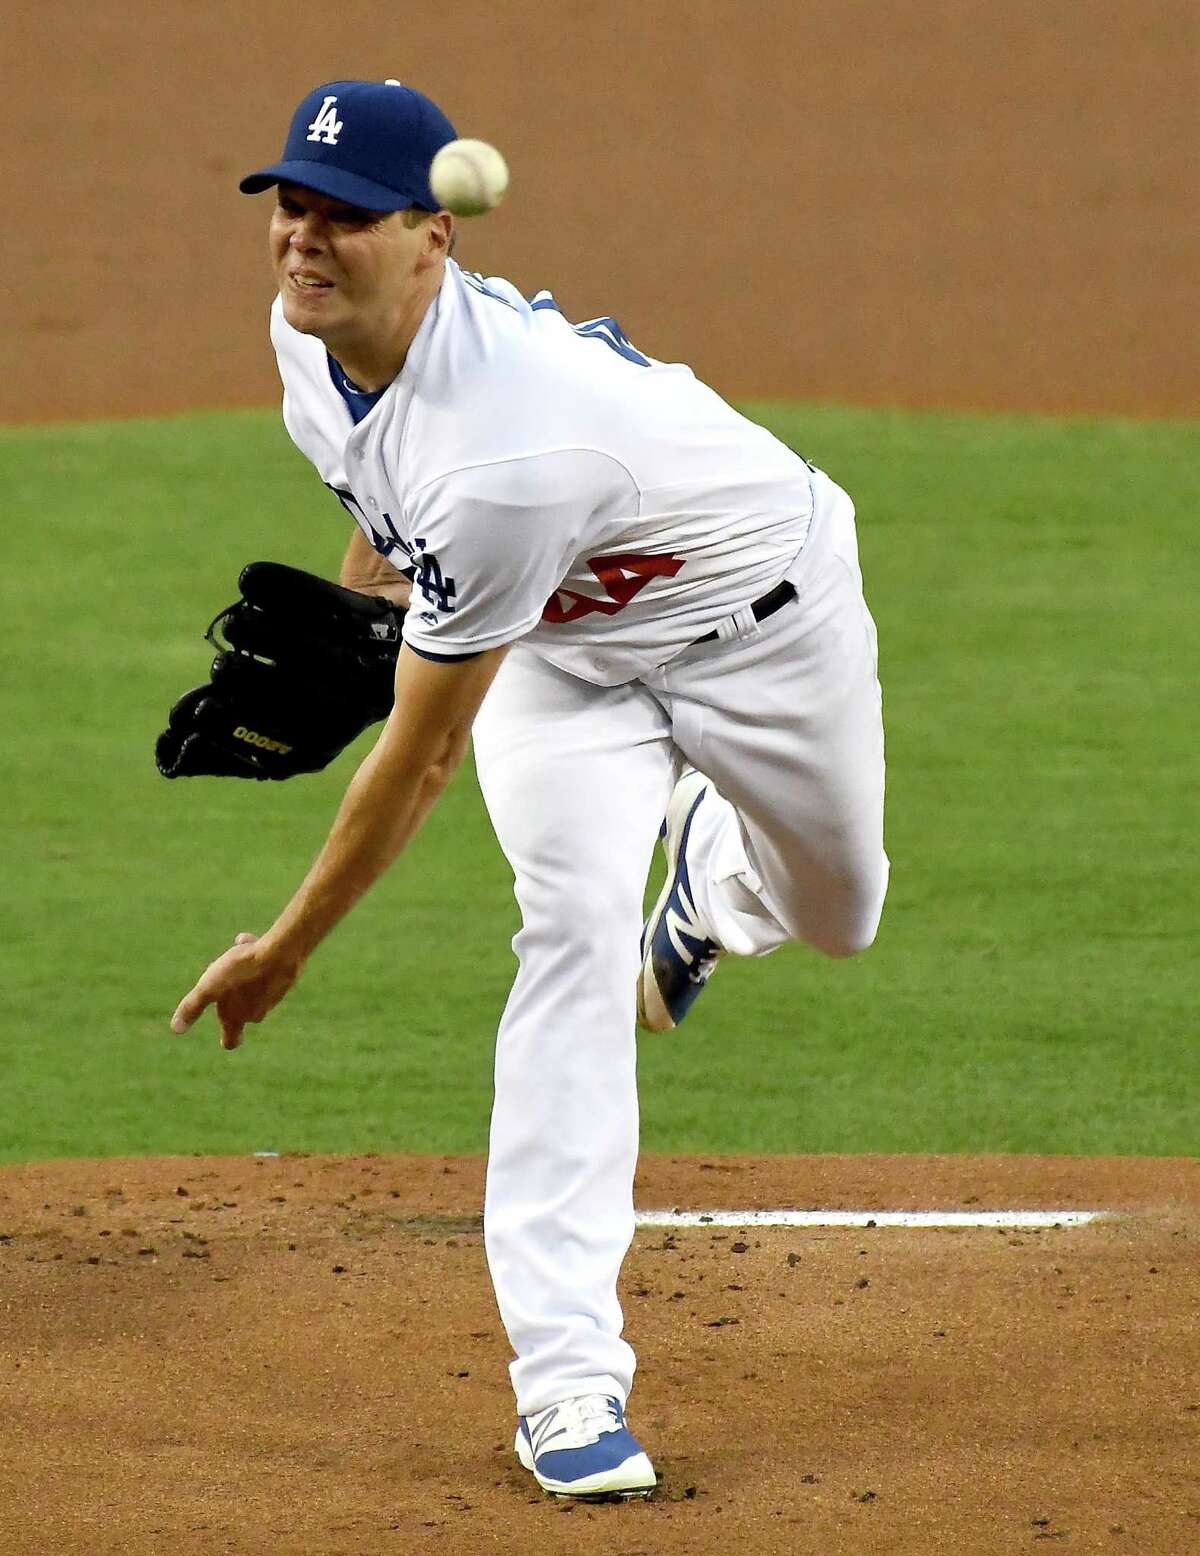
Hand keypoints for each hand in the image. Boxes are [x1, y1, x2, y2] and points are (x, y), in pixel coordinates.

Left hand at [170, 932, 300, 1050]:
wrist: (281, 952)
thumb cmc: (242, 971)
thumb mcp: (209, 987)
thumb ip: (192, 1007)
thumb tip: (176, 1029)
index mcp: (237, 1017)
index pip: (232, 1040)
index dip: (228, 1039)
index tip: (225, 1037)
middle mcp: (257, 1012)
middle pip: (240, 1009)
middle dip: (231, 993)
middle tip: (225, 973)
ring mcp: (273, 997)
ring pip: (252, 987)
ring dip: (243, 972)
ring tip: (238, 950)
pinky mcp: (284, 980)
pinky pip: (265, 971)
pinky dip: (256, 960)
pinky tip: (252, 943)